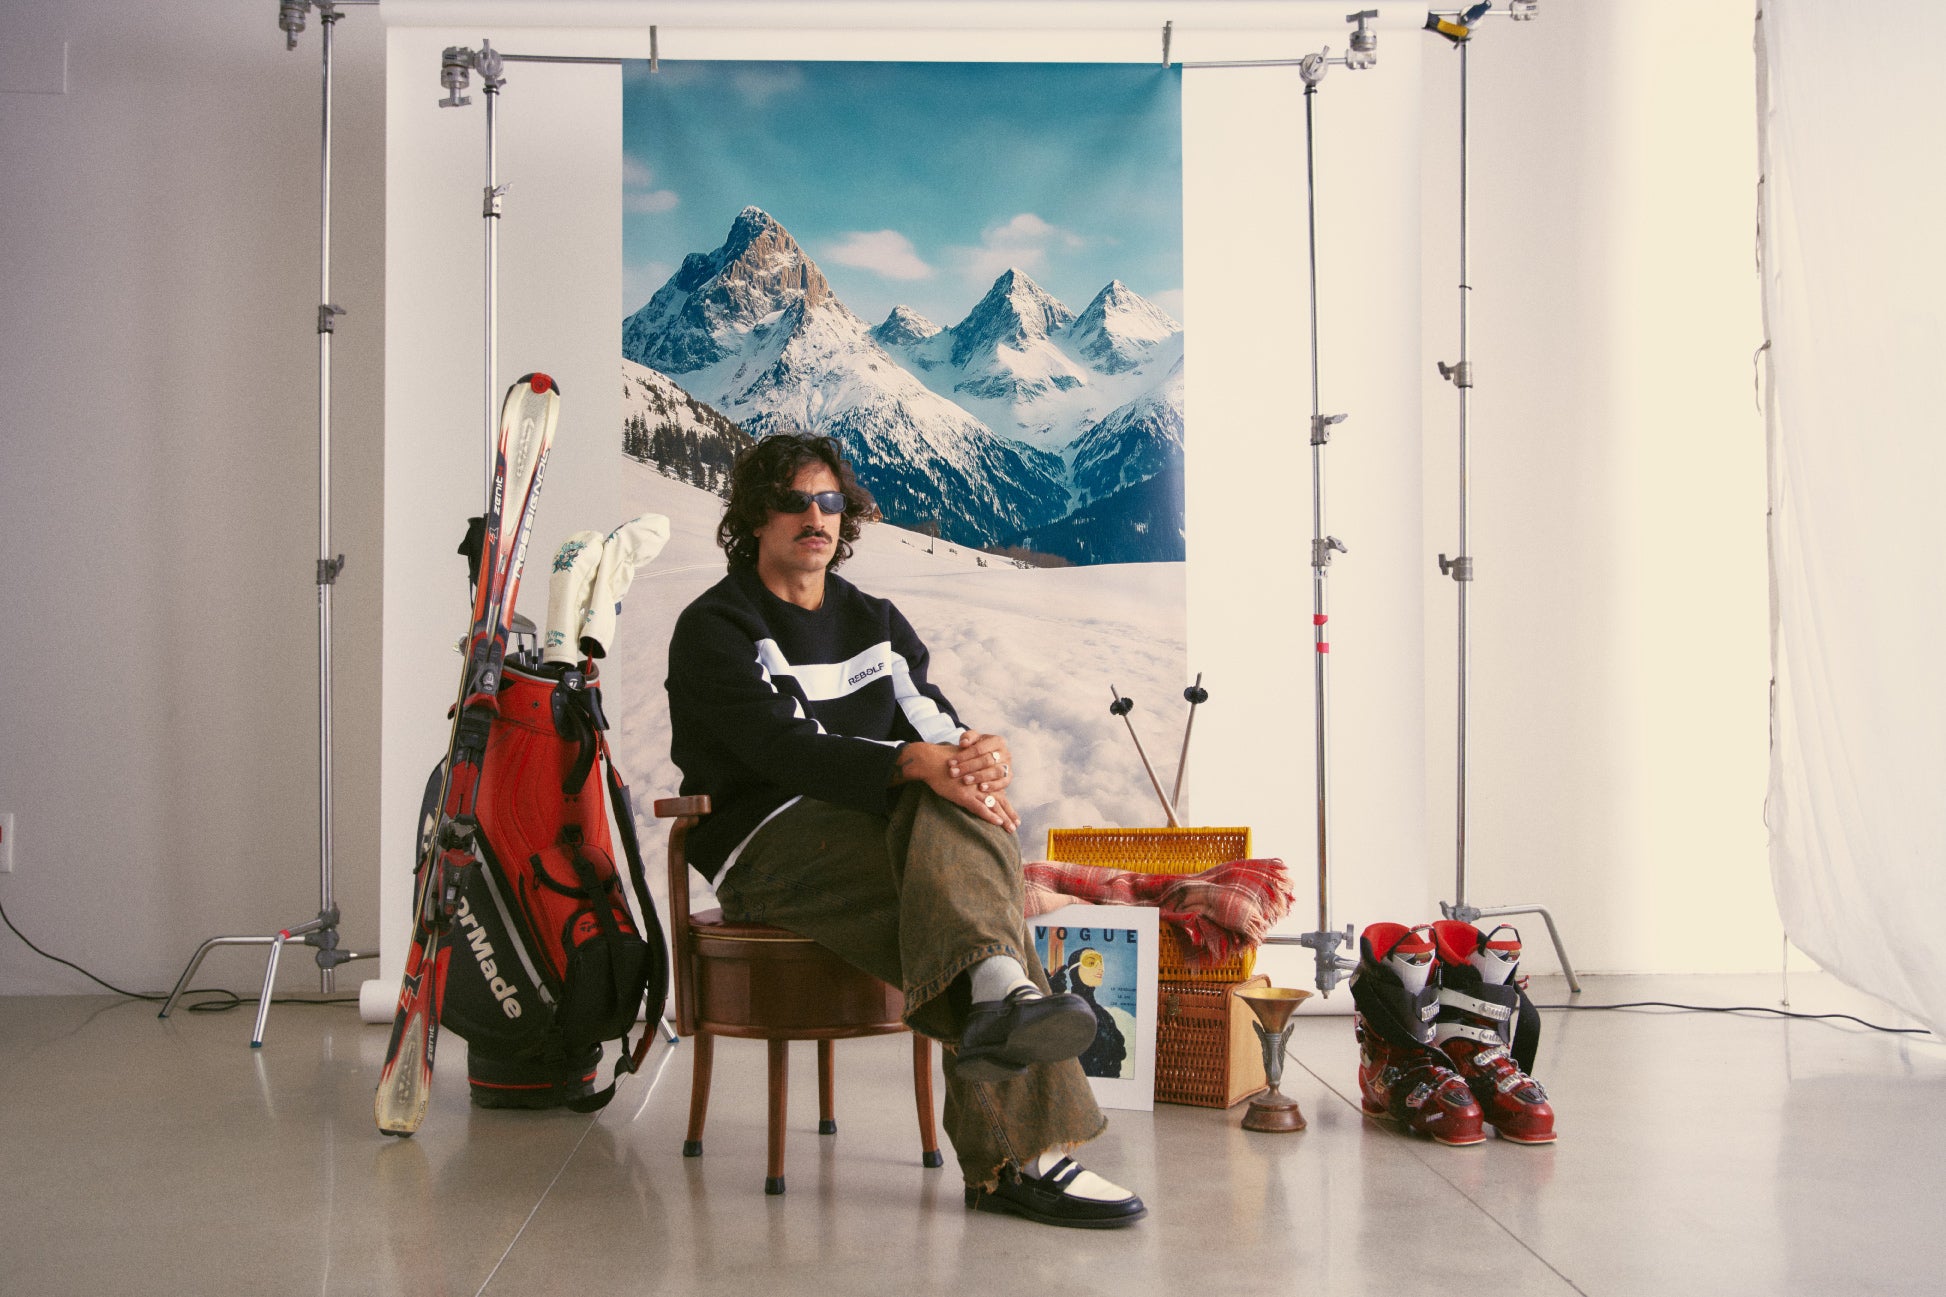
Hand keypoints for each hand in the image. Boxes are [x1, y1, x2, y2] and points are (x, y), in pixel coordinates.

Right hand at [895, 741, 1019, 832]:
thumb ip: (969, 776)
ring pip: (993, 805)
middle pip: (999, 800)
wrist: (931, 760)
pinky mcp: (964, 795)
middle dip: (1008, 813)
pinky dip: (989, 815)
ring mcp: (973, 790)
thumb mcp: (961, 767)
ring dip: (1004, 818)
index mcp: (981, 777)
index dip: (1006, 805)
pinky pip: (980, 807)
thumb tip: (971, 784)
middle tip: (1017, 825)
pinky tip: (998, 822)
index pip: (998, 793)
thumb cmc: (943, 763)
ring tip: (1012, 829)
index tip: (1014, 816)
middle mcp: (981, 783)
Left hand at [948, 730, 1014, 795]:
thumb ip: (967, 737)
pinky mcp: (1008, 778)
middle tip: (953, 772)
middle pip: (986, 760)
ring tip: (965, 780)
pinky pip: (1003, 783)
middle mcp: (1005, 753)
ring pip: (995, 771)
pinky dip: (992, 786)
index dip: (964, 756)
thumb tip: (964, 743)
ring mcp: (1008, 766)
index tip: (950, 762)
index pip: (979, 748)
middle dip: (968, 767)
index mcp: (997, 741)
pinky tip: (981, 788)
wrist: (986, 759)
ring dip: (979, 777)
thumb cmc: (976, 748)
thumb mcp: (972, 740)